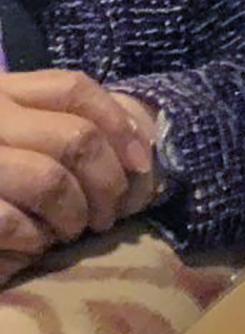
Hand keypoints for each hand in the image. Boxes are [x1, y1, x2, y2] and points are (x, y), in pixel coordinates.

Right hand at [0, 71, 159, 285]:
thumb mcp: (14, 136)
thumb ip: (54, 130)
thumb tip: (135, 152)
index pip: (72, 88)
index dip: (120, 124)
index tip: (141, 163)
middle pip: (76, 139)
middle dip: (108, 183)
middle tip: (107, 214)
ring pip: (49, 181)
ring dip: (73, 215)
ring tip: (71, 231)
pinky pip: (11, 219)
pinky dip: (34, 239)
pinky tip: (34, 245)